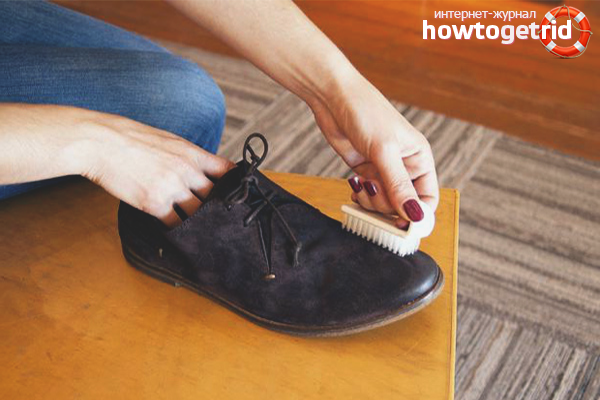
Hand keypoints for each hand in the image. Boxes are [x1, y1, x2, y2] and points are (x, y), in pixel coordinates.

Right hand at [79, 114, 233, 227]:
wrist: (99, 141)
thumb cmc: (130, 137)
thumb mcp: (168, 139)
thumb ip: (187, 156)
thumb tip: (201, 169)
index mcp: (192, 153)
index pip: (227, 171)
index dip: (235, 184)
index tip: (238, 194)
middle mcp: (187, 171)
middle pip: (216, 197)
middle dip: (220, 208)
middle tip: (223, 220)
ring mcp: (172, 188)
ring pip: (199, 214)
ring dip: (200, 222)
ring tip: (203, 231)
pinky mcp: (155, 203)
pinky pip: (175, 224)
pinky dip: (178, 229)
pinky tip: (177, 232)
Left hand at [308, 73, 438, 226]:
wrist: (333, 97)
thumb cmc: (365, 112)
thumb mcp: (384, 151)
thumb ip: (398, 185)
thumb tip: (415, 215)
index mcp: (420, 160)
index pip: (428, 200)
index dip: (417, 216)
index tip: (401, 225)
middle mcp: (405, 167)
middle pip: (403, 207)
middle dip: (386, 206)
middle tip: (372, 191)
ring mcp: (384, 170)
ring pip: (383, 204)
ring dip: (371, 201)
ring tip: (361, 184)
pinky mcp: (366, 171)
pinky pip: (368, 196)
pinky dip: (360, 197)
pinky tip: (355, 185)